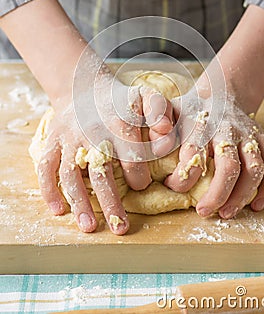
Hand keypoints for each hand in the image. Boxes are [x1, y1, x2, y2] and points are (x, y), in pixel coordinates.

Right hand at [37, 61, 172, 233]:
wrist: (83, 86)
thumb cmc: (120, 99)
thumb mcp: (144, 95)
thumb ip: (159, 110)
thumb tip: (165, 132)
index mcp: (118, 124)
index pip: (132, 158)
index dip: (140, 177)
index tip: (142, 186)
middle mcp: (91, 134)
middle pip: (101, 172)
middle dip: (111, 203)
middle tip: (120, 229)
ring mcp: (69, 140)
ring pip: (71, 174)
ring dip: (79, 203)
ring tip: (89, 227)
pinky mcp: (52, 142)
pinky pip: (45, 167)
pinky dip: (48, 189)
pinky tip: (57, 210)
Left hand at [163, 81, 263, 218]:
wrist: (221, 92)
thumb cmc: (191, 108)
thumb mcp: (170, 109)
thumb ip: (159, 121)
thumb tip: (158, 143)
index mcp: (201, 124)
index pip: (193, 154)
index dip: (182, 176)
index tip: (171, 186)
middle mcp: (227, 130)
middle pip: (229, 166)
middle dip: (217, 193)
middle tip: (203, 212)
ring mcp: (247, 136)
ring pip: (254, 169)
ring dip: (242, 195)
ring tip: (227, 213)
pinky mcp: (261, 140)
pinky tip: (256, 204)